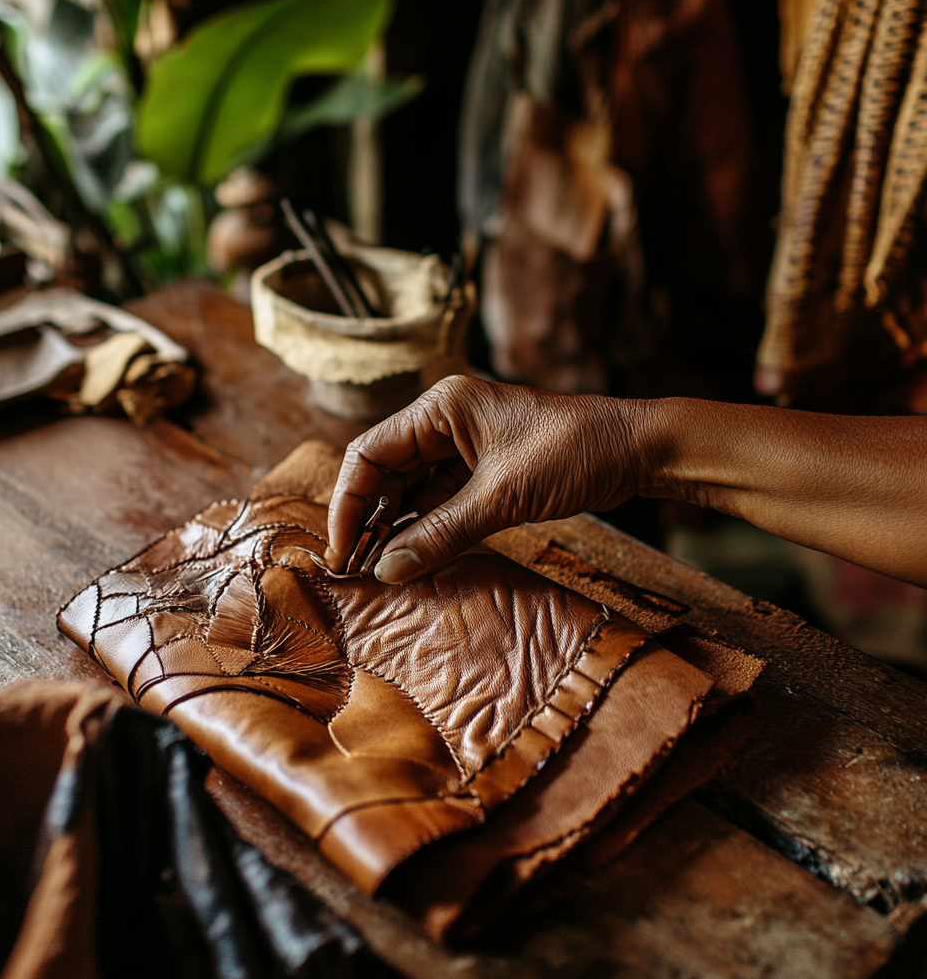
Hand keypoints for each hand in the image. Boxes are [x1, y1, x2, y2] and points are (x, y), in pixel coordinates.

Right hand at [326, 376, 645, 582]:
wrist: (637, 450)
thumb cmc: (574, 453)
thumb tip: (386, 571)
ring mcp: (464, 443)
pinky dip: (424, 526)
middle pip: (384, 470)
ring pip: (410, 486)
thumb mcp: (501, 498)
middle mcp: (445, 420)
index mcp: (441, 407)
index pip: (369, 453)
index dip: (348, 503)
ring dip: (394, 525)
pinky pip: (439, 497)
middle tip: (354, 567)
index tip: (341, 549)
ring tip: (378, 567)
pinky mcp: (483, 468)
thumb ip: (440, 535)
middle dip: (367, 517)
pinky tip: (411, 555)